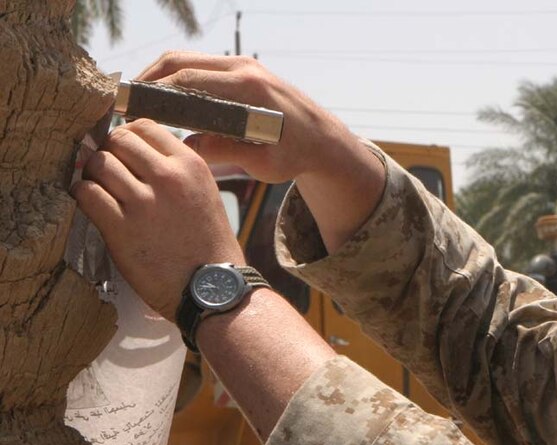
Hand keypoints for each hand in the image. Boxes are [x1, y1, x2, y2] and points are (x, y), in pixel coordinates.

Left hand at [71, 119, 243, 321]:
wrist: (213, 289)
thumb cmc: (210, 247)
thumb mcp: (206, 195)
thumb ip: (177, 172)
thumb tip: (139, 155)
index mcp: (191, 166)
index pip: (145, 126)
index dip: (128, 136)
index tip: (124, 153)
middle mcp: (167, 178)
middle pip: (118, 140)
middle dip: (109, 153)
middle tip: (109, 173)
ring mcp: (143, 203)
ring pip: (98, 163)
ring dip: (93, 175)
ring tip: (101, 191)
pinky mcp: (121, 228)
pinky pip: (86, 193)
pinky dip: (83, 196)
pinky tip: (94, 207)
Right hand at [135, 52, 385, 254]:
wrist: (323, 138)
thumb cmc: (295, 155)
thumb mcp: (263, 162)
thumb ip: (225, 153)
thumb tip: (184, 147)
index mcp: (248, 89)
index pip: (188, 82)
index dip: (154, 93)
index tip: (129, 108)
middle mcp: (243, 68)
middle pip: (179, 63)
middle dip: (146, 79)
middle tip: (122, 102)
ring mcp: (242, 64)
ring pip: (186, 60)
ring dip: (157, 76)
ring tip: (135, 100)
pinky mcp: (241, 68)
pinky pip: (198, 65)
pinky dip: (174, 77)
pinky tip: (160, 99)